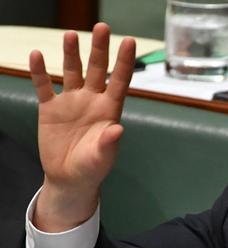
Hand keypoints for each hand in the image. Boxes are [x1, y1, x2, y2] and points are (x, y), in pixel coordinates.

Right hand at [30, 23, 134, 230]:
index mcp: (109, 109)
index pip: (120, 81)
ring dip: (71, 54)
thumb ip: (109, 143)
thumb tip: (118, 129)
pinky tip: (37, 56)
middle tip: (102, 26)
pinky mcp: (50, 109)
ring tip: (71, 35)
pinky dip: (39, 72)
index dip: (125, 62)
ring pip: (72, 72)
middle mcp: (92, 100)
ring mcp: (71, 102)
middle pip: (97, 69)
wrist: (69, 179)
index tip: (130, 41)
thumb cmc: (93, 168)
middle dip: (99, 48)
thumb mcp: (103, 157)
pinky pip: (44, 86)